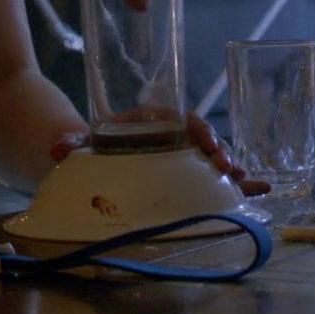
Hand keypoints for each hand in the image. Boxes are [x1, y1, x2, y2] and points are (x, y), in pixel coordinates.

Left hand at [49, 112, 270, 196]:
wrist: (92, 157)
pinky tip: (257, 193)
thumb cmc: (91, 145)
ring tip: (250, 185)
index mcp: (155, 120)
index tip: (204, 143)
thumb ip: (71, 146)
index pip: (183, 120)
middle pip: (205, 140)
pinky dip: (235, 186)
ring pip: (213, 160)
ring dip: (232, 171)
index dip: (197, 129)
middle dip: (221, 154)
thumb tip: (57, 148)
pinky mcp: (186, 177)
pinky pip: (213, 180)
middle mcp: (174, 136)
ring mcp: (183, 157)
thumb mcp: (81, 144)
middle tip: (230, 170)